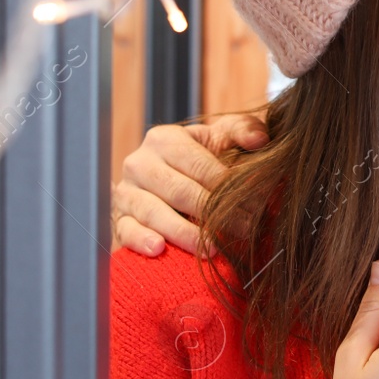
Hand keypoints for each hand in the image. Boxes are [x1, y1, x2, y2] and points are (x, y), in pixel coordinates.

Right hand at [112, 112, 268, 254]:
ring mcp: (126, 192)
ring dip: (184, 233)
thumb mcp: (219, 138)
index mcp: (163, 139)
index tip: (253, 206)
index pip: (199, 165)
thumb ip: (242, 130)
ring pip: (154, 212)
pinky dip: (141, 240)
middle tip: (243, 230)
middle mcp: (139, 163)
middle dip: (213, 213)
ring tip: (212, 248)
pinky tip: (159, 248)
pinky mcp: (118, 220)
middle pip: (179, 191)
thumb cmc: (198, 159)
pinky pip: (127, 230)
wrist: (162, 179)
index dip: (227, 186)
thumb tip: (259, 139)